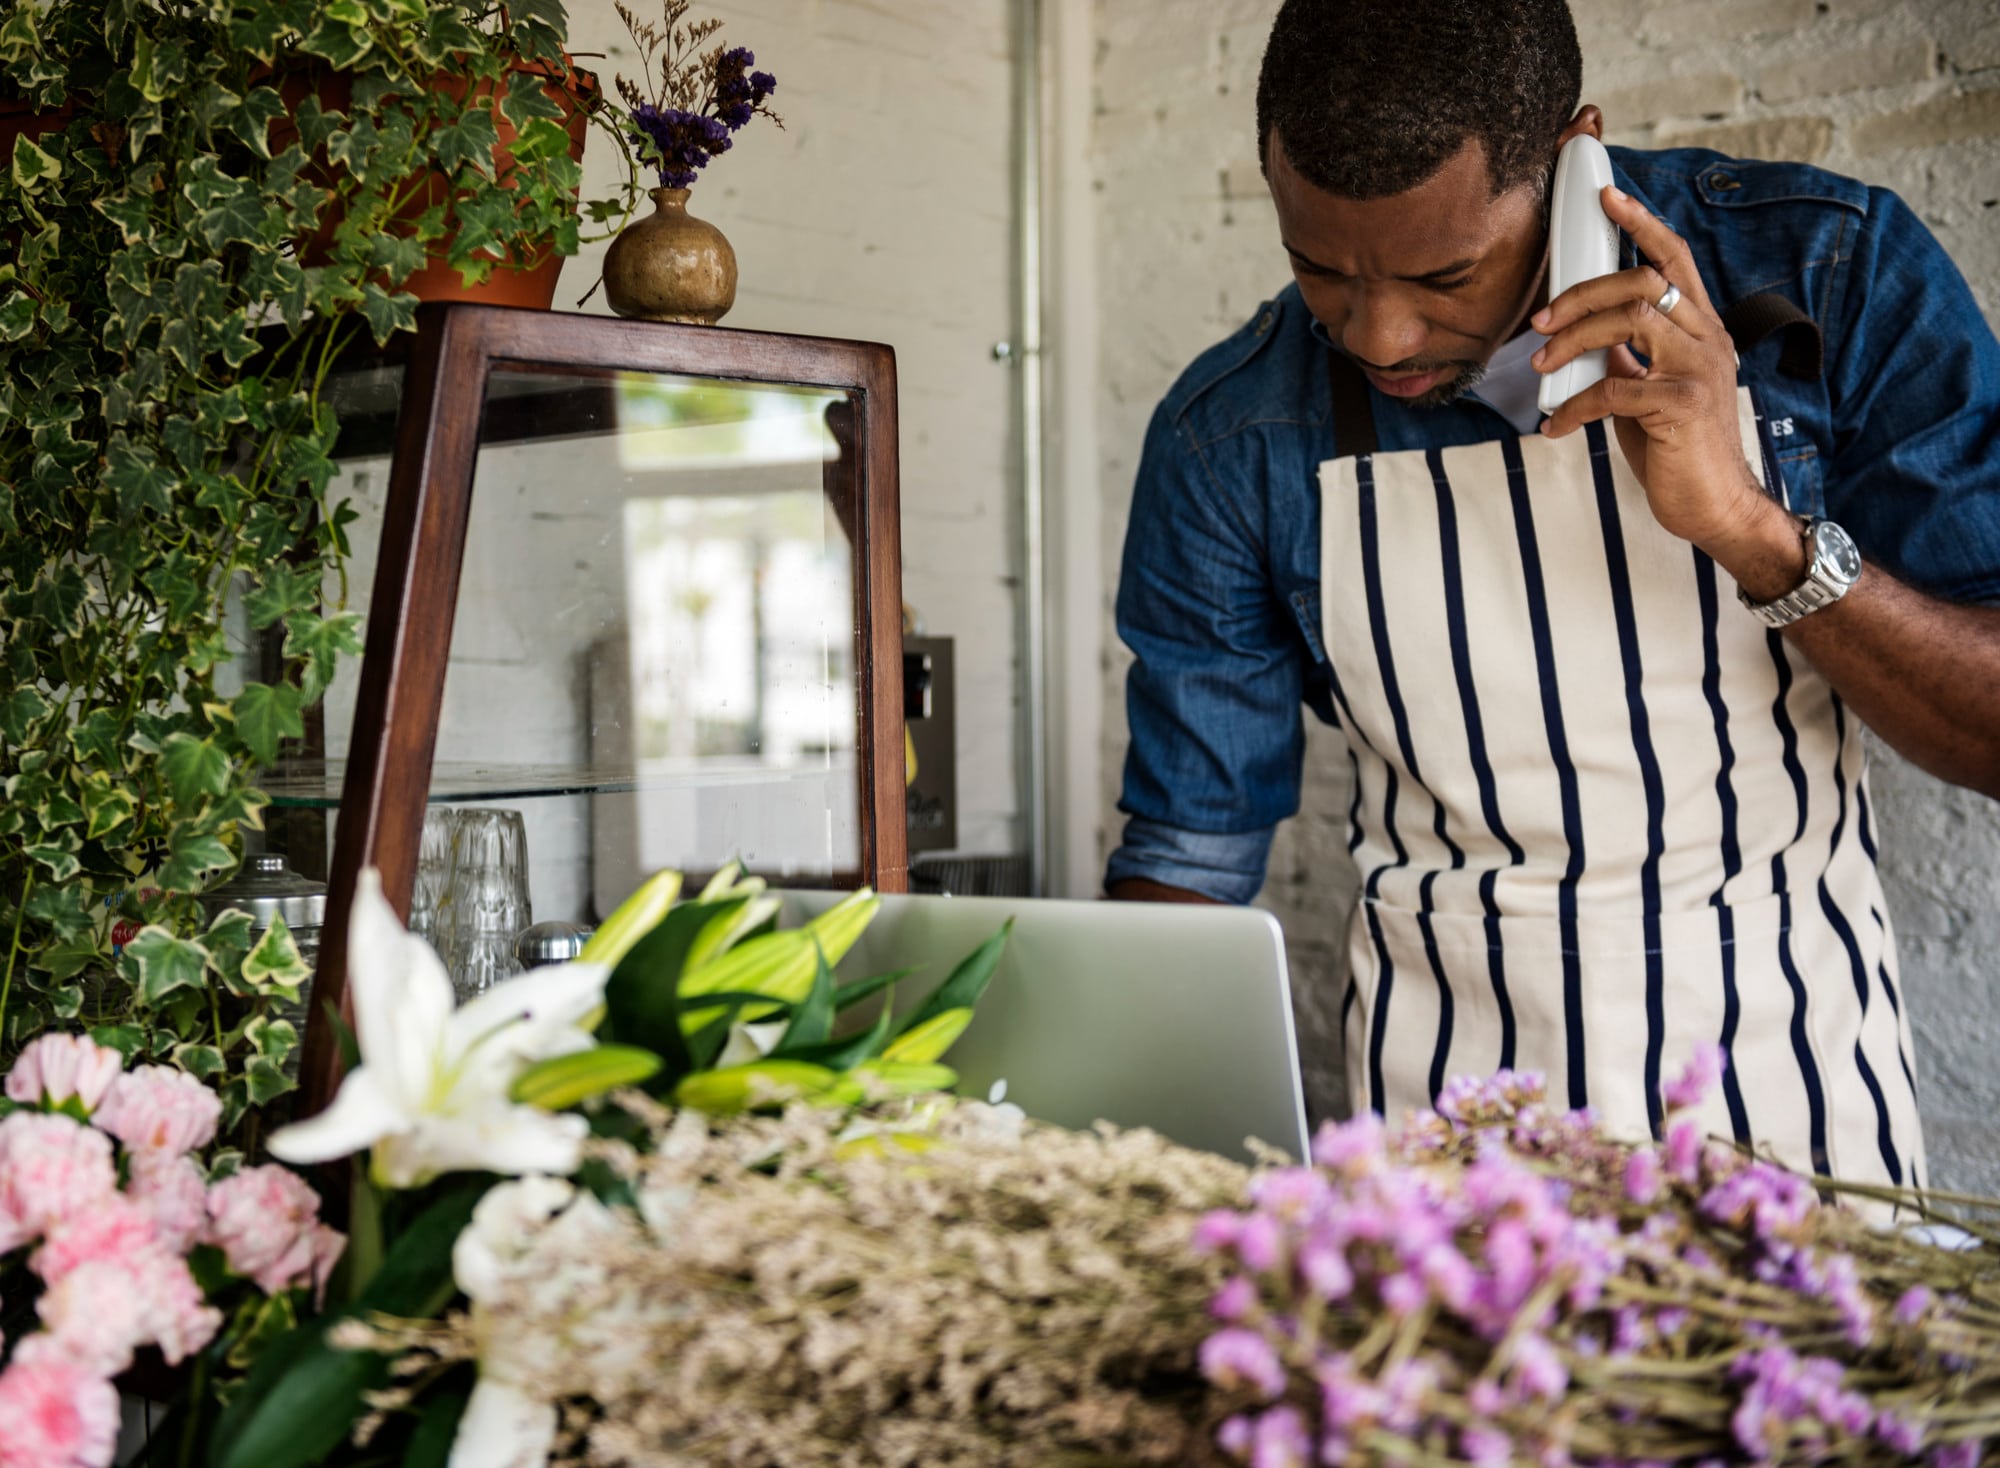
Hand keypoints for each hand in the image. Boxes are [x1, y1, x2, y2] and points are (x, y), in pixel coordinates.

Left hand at [1530, 185, 1780, 564]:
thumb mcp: (1649, 391)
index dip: (1642, 224)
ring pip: (1631, 320)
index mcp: (1700, 331)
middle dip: (1583, 293)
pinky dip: (1575, 405)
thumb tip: (1588, 338)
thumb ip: (1629, 357)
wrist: (1715, 507)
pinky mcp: (1683, 405)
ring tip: (1542, 367)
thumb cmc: (1679, 450)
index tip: (1607, 198)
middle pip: (1644, 281)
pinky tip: (1556, 426)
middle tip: (1542, 320)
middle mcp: (1707, 341)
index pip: (1675, 260)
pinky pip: (1616, 387)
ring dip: (1573, 340)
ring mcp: (1699, 370)